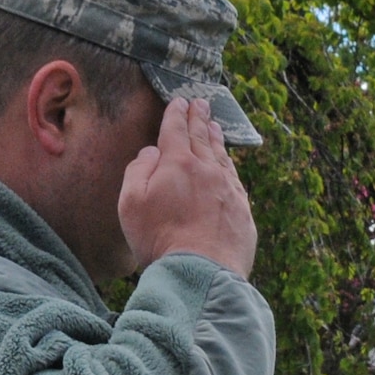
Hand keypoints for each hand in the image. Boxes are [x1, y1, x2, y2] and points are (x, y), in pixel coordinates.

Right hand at [118, 96, 257, 278]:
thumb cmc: (160, 241)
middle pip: (202, 137)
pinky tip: (228, 165)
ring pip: (222, 156)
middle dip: (199, 118)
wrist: (202, 273)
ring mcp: (228, 190)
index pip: (176, 129)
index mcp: (177, 163)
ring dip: (216, 138)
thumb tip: (151, 152)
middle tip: (201, 104)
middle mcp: (207, 170)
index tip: (179, 101)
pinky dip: (230, 166)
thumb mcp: (131, 204)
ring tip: (215, 126)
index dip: (176, 113)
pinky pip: (235, 180)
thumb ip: (138, 171)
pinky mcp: (242, 212)